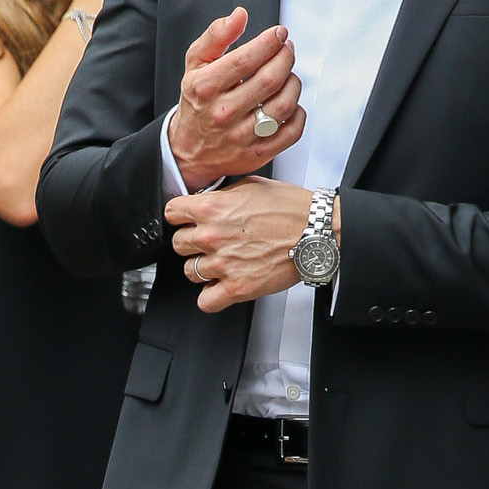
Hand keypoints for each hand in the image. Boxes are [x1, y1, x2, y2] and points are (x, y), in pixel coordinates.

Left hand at [165, 178, 320, 311]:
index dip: (181, 217)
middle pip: (178, 244)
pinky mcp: (236, 288)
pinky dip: (211, 297)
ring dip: (202, 270)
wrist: (316, 232)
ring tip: (222, 264)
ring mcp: (222, 264)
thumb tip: (208, 202)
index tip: (188, 221)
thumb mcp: (251, 186)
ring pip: (190, 273)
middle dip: (192, 243)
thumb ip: (222, 196)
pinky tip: (221, 287)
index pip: (172, 213)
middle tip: (212, 243)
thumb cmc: (291, 209)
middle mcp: (211, 236)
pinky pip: (205, 301)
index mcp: (211, 209)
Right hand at [166, 9, 304, 189]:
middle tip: (287, 49)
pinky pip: (292, 132)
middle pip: (270, 80)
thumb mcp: (195, 64)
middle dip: (285, 58)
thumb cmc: (197, 103)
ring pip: (284, 105)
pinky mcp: (258, 154)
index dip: (269, 42)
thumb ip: (216, 36)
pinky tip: (290, 103)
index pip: (245, 60)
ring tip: (288, 74)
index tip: (279, 33)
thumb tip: (239, 16)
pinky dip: (298, 114)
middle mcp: (223, 113)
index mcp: (206, 88)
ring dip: (294, 83)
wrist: (189, 151)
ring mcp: (242, 136)